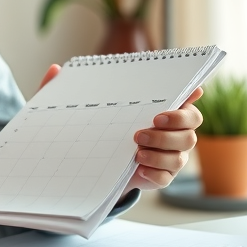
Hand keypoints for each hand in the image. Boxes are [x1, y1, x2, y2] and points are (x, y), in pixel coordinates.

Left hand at [37, 65, 202, 194]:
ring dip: (161, 152)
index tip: (190, 92)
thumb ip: (65, 89)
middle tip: (144, 129)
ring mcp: (169, 155)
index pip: (186, 98)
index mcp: (159, 108)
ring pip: (181, 154)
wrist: (90, 163)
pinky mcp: (160, 176)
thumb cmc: (93, 127)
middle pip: (191, 127)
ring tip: (136, 152)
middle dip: (173, 127)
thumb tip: (54, 68)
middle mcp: (171, 131)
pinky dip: (155, 174)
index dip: (191, 94)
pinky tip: (138, 170)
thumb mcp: (78, 109)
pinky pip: (167, 178)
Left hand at [124, 86, 202, 191]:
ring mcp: (176, 160)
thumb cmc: (138, 125)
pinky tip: (140, 170)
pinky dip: (152, 174)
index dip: (178, 119)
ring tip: (137, 154)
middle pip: (188, 140)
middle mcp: (183, 140)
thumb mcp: (145, 111)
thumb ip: (166, 100)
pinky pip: (164, 178)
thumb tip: (197, 89)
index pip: (193, 118)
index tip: (157, 119)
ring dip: (156, 157)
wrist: (120, 151)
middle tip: (139, 136)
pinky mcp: (165, 176)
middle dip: (162, 138)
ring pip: (177, 161)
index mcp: (182, 121)